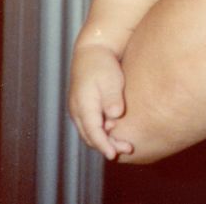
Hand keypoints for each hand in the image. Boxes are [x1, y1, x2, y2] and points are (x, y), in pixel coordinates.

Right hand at [68, 44, 133, 159]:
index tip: (113, 154)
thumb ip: (112, 99)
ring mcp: (78, 109)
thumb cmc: (103, 64)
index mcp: (83, 104)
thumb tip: (114, 116)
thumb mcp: (110, 79)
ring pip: (89, 132)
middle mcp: (77, 110)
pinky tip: (115, 132)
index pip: (92, 131)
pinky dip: (101, 133)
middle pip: (90, 136)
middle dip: (107, 145)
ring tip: (124, 145)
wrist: (92, 51)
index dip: (103, 144)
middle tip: (127, 149)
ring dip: (104, 140)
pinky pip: (90, 126)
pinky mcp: (84, 107)